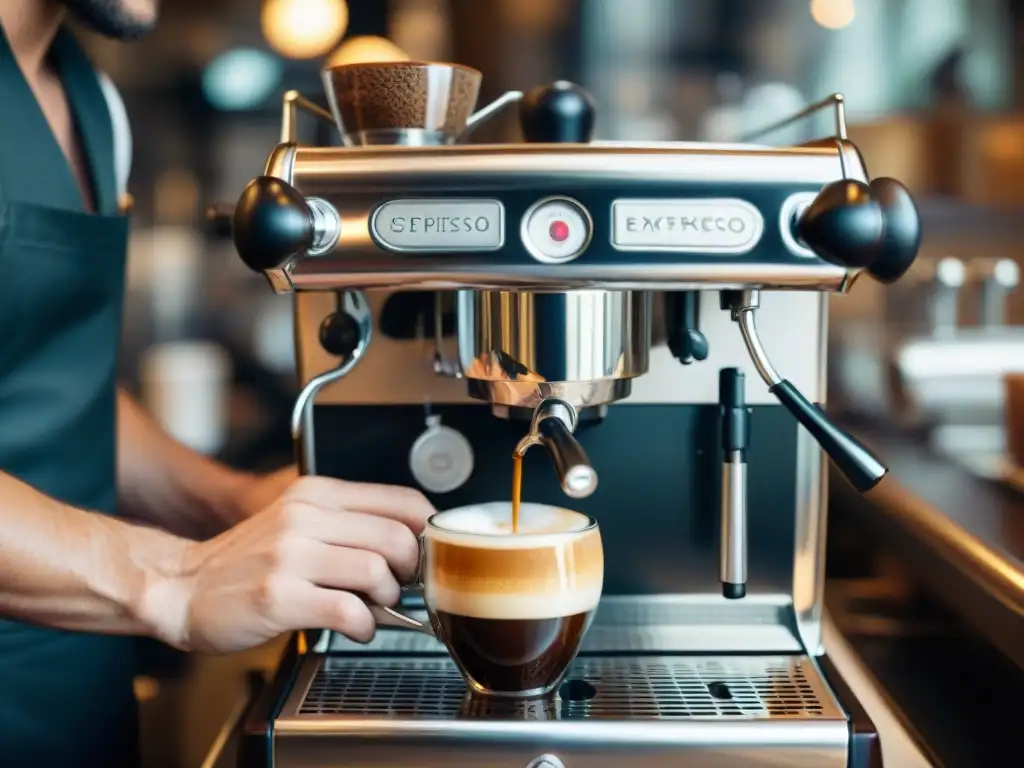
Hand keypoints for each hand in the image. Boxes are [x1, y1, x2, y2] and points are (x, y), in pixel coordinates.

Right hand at [161, 476, 434, 653]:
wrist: (182, 587)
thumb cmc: (247, 561)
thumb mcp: (298, 522)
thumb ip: (349, 524)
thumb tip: (412, 544)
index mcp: (317, 494)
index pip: (402, 500)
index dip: (427, 533)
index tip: (425, 554)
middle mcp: (305, 517)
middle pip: (397, 538)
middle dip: (409, 572)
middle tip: (397, 587)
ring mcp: (290, 556)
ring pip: (377, 572)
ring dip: (387, 601)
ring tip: (372, 608)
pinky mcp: (279, 596)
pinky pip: (349, 611)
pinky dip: (365, 626)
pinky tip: (355, 627)